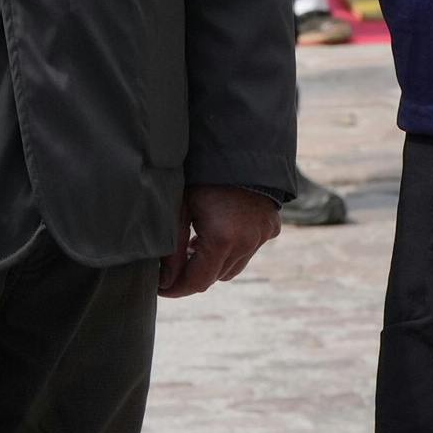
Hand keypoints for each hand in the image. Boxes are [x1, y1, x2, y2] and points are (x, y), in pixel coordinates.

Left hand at [161, 184, 279, 297]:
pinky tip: (216, 232)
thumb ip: (174, 248)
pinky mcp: (272, 228)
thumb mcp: (182, 207)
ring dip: (213, 263)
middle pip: (216, 277)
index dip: (177, 289)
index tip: (160, 288)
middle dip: (192, 275)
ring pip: (233, 267)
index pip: (198, 282)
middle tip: (171, 265)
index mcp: (223, 239)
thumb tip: (165, 281)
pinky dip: (233, 249)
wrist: (239, 143)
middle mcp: (248, 243)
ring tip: (194, 245)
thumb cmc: (203, 173)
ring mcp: (262, 236)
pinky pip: (249, 250)